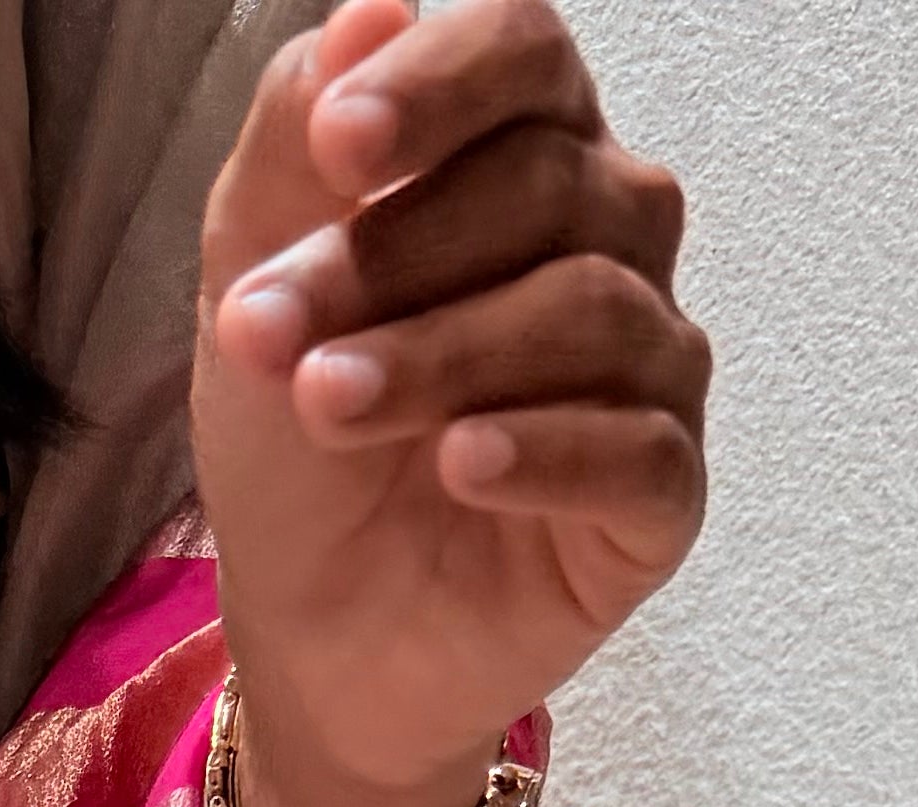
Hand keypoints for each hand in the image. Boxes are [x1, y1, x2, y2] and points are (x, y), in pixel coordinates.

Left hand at [191, 0, 707, 806]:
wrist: (317, 634)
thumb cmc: (302, 442)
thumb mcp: (255, 279)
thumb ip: (291, 143)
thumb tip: (367, 10)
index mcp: (524, 147)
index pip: (525, 49)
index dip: (439, 83)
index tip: (336, 143)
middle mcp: (610, 232)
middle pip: (547, 184)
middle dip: (393, 256)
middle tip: (266, 333)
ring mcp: (650, 362)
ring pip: (588, 311)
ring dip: (441, 356)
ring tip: (328, 406)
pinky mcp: (662, 494)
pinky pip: (637, 449)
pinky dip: (543, 450)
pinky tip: (458, 465)